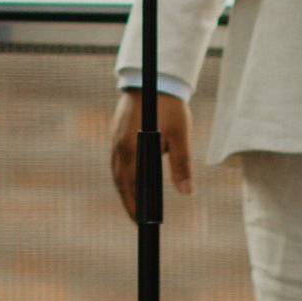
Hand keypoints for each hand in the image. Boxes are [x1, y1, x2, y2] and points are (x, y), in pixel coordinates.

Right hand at [107, 89, 192, 219]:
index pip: (132, 185)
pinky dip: (122, 175)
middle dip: (128, 202)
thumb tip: (187, 192)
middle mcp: (118, 146)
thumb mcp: (180, 135)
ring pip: (116, 172)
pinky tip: (130, 182)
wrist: (154, 79)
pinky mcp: (115, 133)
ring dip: (123, 190)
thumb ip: (182, 165)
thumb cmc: (169, 106)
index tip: (142, 221)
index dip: (136, 205)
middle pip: (119, 182)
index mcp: (132, 148)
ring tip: (134, 206)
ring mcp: (114, 139)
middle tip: (137, 220)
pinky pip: (116, 161)